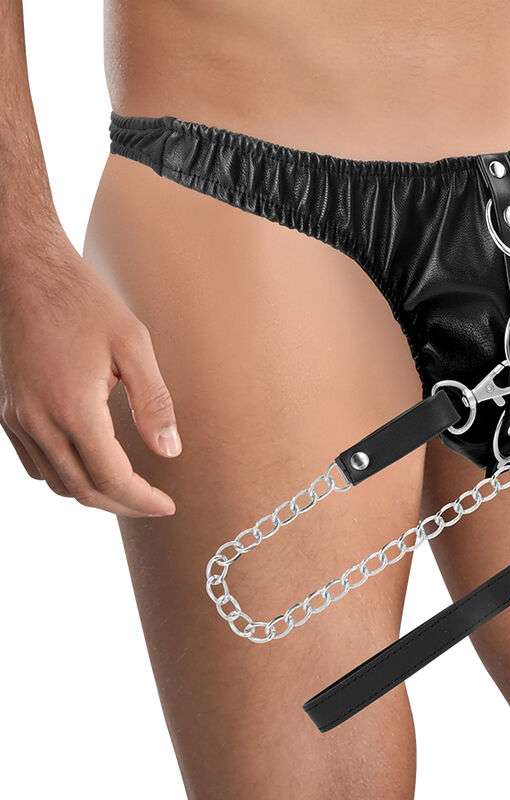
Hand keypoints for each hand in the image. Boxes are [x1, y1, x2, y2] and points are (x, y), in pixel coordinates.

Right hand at [0, 230, 179, 516]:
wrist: (25, 272)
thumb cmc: (84, 301)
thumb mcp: (133, 345)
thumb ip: (153, 403)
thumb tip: (170, 452)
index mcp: (72, 407)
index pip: (111, 478)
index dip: (143, 500)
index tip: (169, 506)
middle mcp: (38, 421)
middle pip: (82, 490)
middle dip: (123, 504)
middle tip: (154, 503)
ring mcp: (16, 418)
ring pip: (55, 482)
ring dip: (93, 493)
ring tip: (128, 488)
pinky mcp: (7, 411)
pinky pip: (34, 463)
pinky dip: (64, 476)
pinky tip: (89, 463)